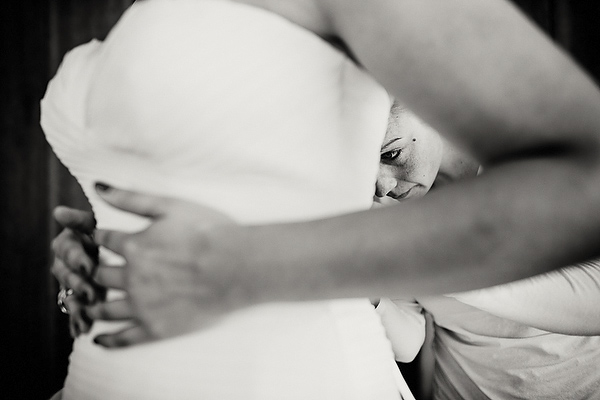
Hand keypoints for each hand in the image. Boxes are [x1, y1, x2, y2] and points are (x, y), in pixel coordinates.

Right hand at [51, 206, 101, 336]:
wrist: (123, 251)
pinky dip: (78, 321)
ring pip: (70, 294)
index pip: (67, 249)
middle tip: (93, 293)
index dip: (76, 258)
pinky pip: (76, 311)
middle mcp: (66, 263)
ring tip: (87, 317)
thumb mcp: (98, 224)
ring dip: (78, 307)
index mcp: (69, 242)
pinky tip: (81, 330)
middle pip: (67, 275)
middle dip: (79, 285)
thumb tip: (58, 212)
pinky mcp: (80, 298)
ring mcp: (72, 282)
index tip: (89, 265)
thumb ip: (80, 220)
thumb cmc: (109, 232)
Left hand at [87, 183, 250, 347]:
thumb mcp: (170, 205)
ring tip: (87, 306)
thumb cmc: (210, 231)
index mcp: (133, 245)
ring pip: (104, 308)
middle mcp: (131, 277)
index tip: (93, 241)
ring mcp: (142, 306)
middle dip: (90, 272)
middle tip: (85, 274)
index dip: (96, 238)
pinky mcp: (156, 329)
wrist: (236, 266)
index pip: (103, 240)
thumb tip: (98, 187)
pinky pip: (124, 337)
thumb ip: (132, 198)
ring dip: (92, 306)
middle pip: (99, 275)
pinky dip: (109, 339)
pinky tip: (100, 339)